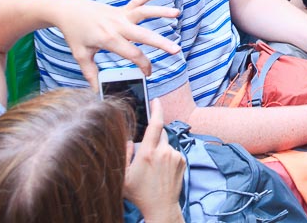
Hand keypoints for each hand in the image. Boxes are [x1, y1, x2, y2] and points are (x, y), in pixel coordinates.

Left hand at [57, 0, 180, 86]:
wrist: (69, 11)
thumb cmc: (75, 34)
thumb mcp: (81, 55)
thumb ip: (91, 74)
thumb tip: (98, 91)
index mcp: (108, 39)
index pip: (132, 54)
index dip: (143, 65)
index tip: (148, 73)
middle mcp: (117, 26)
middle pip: (143, 35)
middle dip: (161, 43)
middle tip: (176, 50)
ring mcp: (120, 15)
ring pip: (143, 13)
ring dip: (160, 12)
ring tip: (176, 14)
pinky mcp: (120, 9)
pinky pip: (137, 1)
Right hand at [123, 99, 184, 221]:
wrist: (161, 207)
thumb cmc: (139, 194)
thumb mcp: (123, 176)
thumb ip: (124, 155)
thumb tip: (129, 140)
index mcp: (148, 153)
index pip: (155, 124)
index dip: (156, 109)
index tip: (156, 100)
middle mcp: (164, 152)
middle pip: (161, 133)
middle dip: (154, 138)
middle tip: (147, 154)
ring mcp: (175, 156)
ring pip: (167, 144)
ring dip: (160, 149)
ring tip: (154, 167)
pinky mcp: (183, 161)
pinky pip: (174, 152)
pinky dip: (168, 156)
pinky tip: (163, 170)